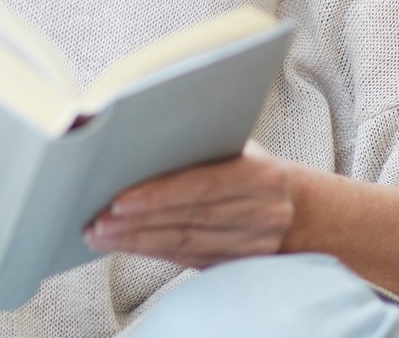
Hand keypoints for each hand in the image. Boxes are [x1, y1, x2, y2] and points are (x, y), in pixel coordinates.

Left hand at [83, 141, 294, 267]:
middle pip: (187, 220)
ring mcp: (253, 245)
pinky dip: (151, 252)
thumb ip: (199, 144)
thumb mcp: (238, 147)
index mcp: (260, 175)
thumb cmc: (254, 166)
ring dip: (136, 242)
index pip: (201, 187)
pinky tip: (124, 246)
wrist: (302, 210)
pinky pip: (187, 260)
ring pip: (184, 245)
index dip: (158, 196)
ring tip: (99, 235)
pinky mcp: (238, 264)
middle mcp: (261, 214)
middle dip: (136, 223)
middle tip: (96, 221)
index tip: (118, 200)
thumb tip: (139, 133)